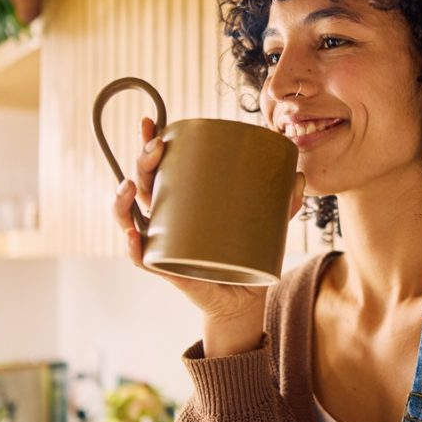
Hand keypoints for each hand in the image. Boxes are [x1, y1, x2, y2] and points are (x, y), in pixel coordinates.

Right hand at [112, 117, 306, 354]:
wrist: (244, 300)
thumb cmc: (245, 257)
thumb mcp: (265, 226)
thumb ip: (281, 203)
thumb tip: (300, 177)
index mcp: (180, 202)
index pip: (158, 168)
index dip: (148, 143)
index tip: (151, 121)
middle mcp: (164, 221)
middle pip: (141, 186)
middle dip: (141, 163)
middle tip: (156, 148)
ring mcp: (162, 245)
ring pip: (128, 219)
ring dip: (121, 201)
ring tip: (131, 186)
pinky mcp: (168, 270)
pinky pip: (142, 260)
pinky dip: (134, 248)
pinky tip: (134, 235)